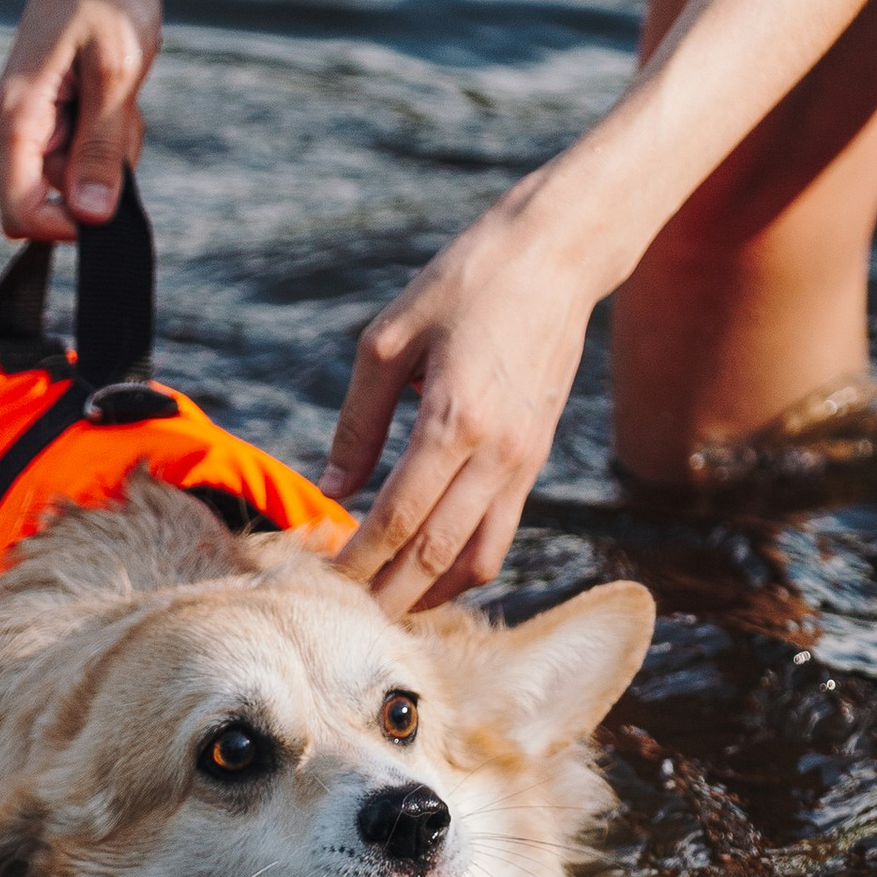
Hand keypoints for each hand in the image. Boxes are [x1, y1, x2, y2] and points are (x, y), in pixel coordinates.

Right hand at [0, 0, 161, 243]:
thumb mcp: (117, 74)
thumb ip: (102, 150)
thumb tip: (92, 216)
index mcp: (15, 117)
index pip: (19, 212)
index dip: (66, 227)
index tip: (112, 202)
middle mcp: (6, 124)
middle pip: (53, 195)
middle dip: (100, 171)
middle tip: (122, 105)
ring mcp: (24, 118)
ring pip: (72, 173)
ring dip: (109, 146)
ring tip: (118, 85)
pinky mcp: (43, 111)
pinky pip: (78, 148)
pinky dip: (107, 129)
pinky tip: (113, 84)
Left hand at [322, 181, 600, 612]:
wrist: (556, 258)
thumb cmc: (464, 282)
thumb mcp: (389, 339)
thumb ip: (359, 419)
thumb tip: (333, 487)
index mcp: (453, 419)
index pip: (396, 517)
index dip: (356, 560)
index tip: (319, 582)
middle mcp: (496, 453)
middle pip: (434, 555)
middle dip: (385, 595)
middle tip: (341, 618)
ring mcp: (523, 462)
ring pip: (477, 560)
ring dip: (428, 594)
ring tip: (383, 608)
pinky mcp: (536, 460)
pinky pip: (501, 535)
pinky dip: (464, 567)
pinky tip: (428, 572)